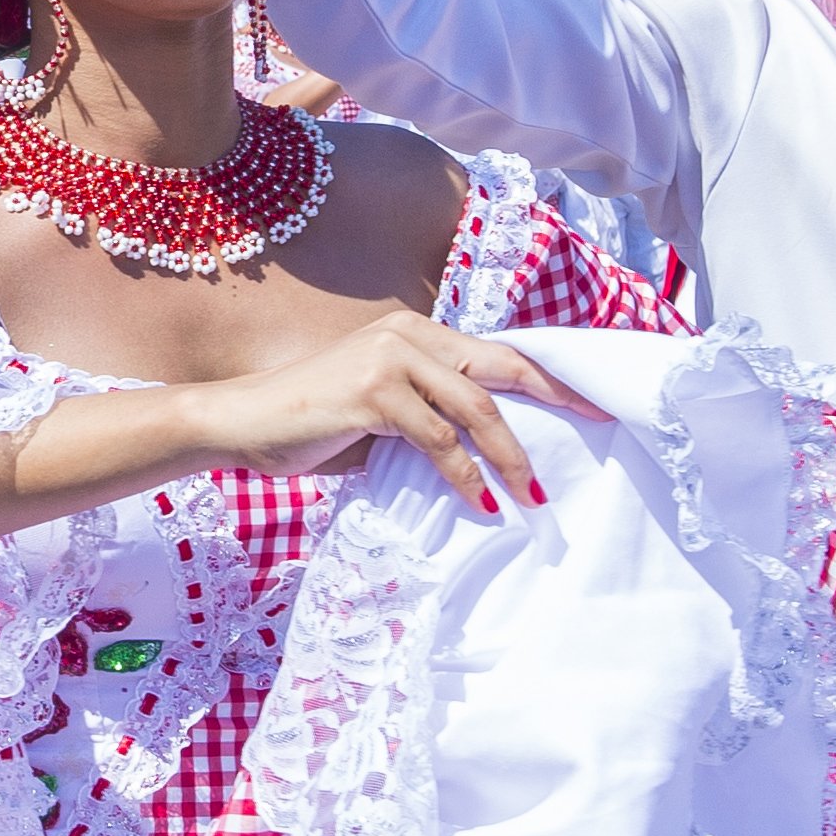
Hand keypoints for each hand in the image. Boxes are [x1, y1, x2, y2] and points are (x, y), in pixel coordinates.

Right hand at [181, 313, 602, 513]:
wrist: (241, 421)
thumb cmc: (309, 422)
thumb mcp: (378, 408)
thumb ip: (426, 411)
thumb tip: (485, 447)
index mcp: (413, 332)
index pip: (492, 351)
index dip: (544, 376)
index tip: (587, 400)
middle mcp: (407, 335)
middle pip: (498, 369)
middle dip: (553, 398)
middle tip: (595, 424)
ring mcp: (391, 359)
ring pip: (475, 408)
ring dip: (509, 456)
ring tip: (533, 494)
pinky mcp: (374, 393)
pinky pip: (438, 440)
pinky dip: (465, 476)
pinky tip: (482, 502)